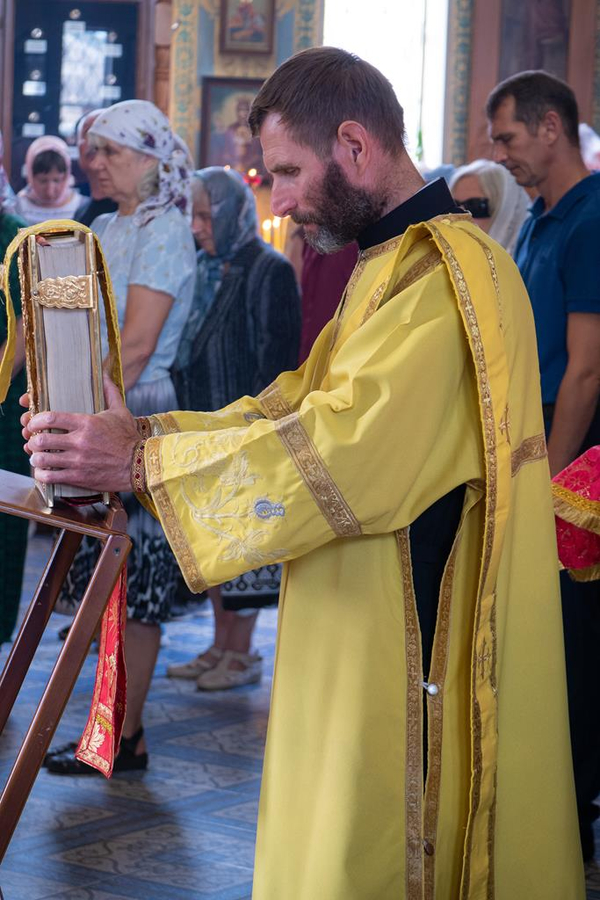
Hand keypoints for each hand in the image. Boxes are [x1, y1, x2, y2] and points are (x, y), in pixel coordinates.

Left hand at [25, 375, 139, 492]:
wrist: (139, 465)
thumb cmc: (129, 438)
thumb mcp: (121, 412)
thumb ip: (110, 393)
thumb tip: (104, 375)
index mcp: (86, 423)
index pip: (50, 418)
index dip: (35, 420)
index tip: (33, 422)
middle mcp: (80, 442)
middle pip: (42, 440)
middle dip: (32, 440)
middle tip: (34, 440)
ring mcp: (78, 461)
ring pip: (43, 460)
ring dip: (35, 458)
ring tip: (36, 457)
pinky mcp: (79, 477)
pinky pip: (51, 477)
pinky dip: (42, 475)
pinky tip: (43, 472)